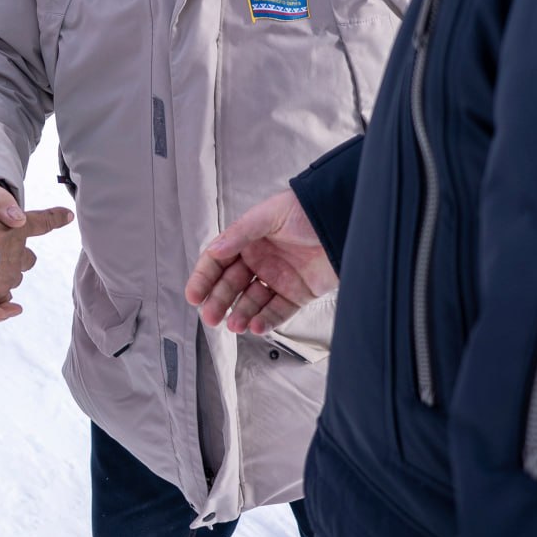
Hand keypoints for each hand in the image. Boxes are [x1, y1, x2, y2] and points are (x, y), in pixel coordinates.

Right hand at [0, 162, 73, 323]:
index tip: (68, 216)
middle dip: (19, 256)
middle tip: (3, 250)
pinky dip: (1, 310)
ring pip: (11, 282)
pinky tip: (4, 308)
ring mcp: (3, 281)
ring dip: (3, 277)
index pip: (41, 221)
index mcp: (15, 228)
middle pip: (27, 259)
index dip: (54, 217)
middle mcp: (14, 256)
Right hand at [184, 190, 336, 334]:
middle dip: (219, 302)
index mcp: (246, 241)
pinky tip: (256, 326)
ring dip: (241, 315)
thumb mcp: (268, 216)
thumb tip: (215, 250)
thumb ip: (240, 234)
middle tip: (210, 316)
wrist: (343, 219)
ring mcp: (277, 278)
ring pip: (252, 302)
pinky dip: (266, 321)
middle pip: (231, 286)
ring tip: (235, 325)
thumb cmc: (305, 210)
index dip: (204, 278)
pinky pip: (278, 311)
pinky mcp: (298, 294)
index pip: (217, 262)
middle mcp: (259, 261)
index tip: (193, 295)